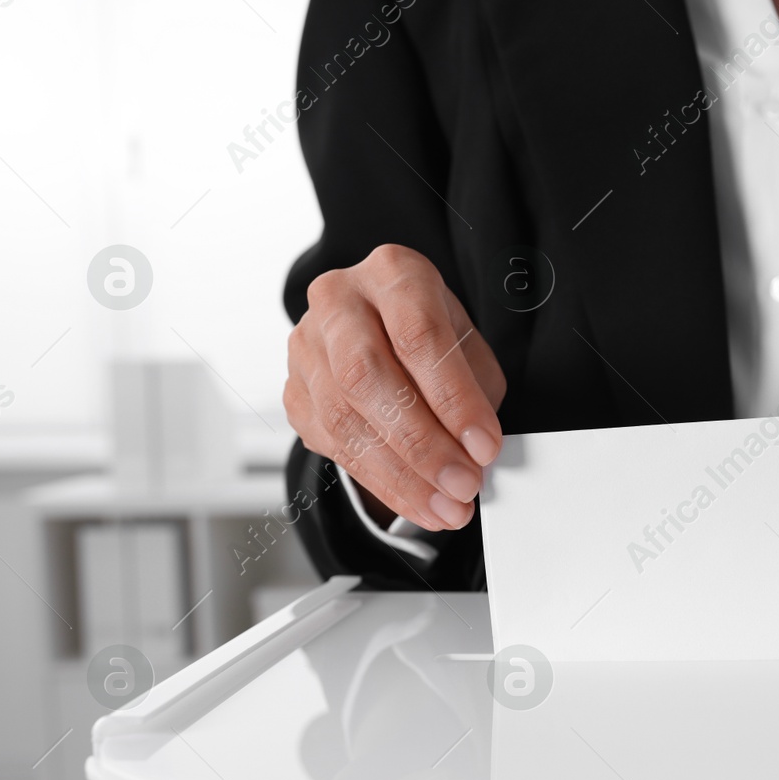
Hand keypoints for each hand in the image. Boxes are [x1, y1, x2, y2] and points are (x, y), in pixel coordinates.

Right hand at [284, 244, 505, 530]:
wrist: (380, 328)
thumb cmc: (430, 334)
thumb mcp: (467, 345)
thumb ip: (474, 391)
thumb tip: (476, 452)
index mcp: (392, 273)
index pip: (417, 334)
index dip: (453, 397)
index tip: (484, 444)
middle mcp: (339, 302)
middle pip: (368, 376)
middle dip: (422, 443)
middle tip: (463, 483)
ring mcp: (307, 347)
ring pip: (344, 418)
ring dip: (402, 475)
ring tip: (447, 506)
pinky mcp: (294, 392)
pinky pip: (334, 447)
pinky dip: (383, 483)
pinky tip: (418, 503)